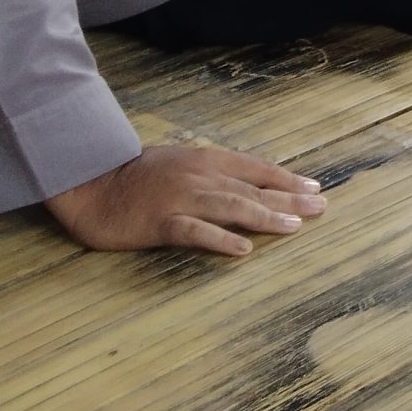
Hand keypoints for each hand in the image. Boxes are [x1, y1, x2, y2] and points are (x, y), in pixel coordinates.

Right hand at [45, 144, 326, 255]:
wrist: (90, 183)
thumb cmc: (134, 175)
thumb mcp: (180, 162)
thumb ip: (211, 170)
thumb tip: (246, 180)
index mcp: (205, 160)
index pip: (255, 169)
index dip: (286, 179)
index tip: (314, 188)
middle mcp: (199, 176)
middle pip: (252, 188)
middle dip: (289, 198)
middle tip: (321, 207)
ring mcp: (180, 198)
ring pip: (231, 207)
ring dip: (265, 216)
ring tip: (294, 226)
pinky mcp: (160, 222)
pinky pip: (196, 232)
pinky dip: (221, 239)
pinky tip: (243, 250)